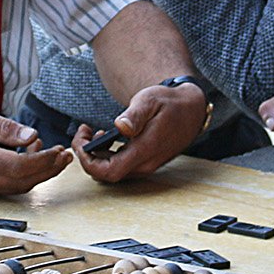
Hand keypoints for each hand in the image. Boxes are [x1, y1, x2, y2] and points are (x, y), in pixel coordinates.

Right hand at [0, 104, 70, 195]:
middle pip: (24, 182)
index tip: (60, 151)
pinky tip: (29, 157)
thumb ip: (5, 127)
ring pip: (18, 187)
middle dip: (49, 170)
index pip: (21, 167)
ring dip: (39, 174)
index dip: (45, 161)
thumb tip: (32, 136)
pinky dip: (24, 175)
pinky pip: (7, 186)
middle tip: (65, 155)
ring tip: (52, 155)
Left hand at [71, 81, 206, 182]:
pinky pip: (121, 166)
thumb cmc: (170, 103)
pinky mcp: (145, 162)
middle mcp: (145, 164)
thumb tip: (120, 127)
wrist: (192, 110)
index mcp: (145, 150)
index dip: (88, 161)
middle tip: (84, 132)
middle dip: (88, 155)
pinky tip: (108, 137)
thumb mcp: (150, 100)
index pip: (109, 171)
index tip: (82, 141)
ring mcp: (146, 165)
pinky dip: (107, 155)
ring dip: (97, 155)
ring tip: (95, 132)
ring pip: (113, 170)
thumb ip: (135, 115)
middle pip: (106, 173)